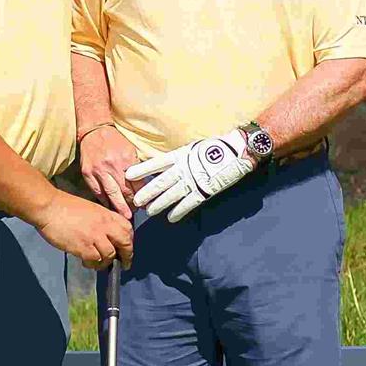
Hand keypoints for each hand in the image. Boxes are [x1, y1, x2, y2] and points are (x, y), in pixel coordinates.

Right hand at [34, 191, 133, 269]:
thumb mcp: (90, 209)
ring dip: (106, 262)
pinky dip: (93, 264)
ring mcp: (94, 236)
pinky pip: (95, 260)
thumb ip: (100, 221)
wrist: (49, 206)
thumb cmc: (64, 206)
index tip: (127, 248)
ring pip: (110, 255)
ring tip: (99, 264)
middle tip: (124, 264)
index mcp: (106, 214)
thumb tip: (106, 236)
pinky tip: (86, 261)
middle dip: (127, 256)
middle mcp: (104, 225)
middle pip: (125, 243)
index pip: (128, 228)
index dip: (129, 240)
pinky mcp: (83, 247)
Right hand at [78, 124, 139, 217]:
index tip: (143, 205)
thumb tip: (143, 186)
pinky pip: (97, 191)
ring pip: (110, 194)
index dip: (141, 196)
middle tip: (134, 214)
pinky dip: (104, 200)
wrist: (94, 130)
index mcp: (126, 159)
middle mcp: (112, 165)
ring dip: (118, 207)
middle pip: (124, 191)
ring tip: (123, 216)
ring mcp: (98, 170)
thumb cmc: (115, 141)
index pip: (137, 183)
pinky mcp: (87, 173)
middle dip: (130, 205)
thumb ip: (137, 167)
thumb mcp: (131, 150)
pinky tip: (108, 206)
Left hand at [125, 129, 254, 222]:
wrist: (237, 150)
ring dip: (159, 204)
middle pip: (160, 182)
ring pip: (171, 195)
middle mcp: (184, 168)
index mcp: (180, 155)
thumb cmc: (215, 147)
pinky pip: (189, 203)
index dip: (142, 170)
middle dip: (147, 192)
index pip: (156, 163)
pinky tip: (171, 218)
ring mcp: (194, 180)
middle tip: (135, 201)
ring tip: (149, 211)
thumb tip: (167, 166)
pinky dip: (179, 211)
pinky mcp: (205, 190)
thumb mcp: (192, 148)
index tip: (128, 175)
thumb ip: (180, 158)